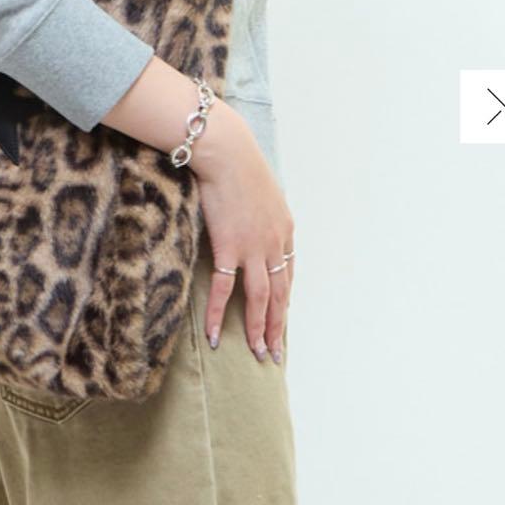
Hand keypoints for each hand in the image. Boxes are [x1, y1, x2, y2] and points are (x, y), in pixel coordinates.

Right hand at [189, 101, 294, 363]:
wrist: (226, 151)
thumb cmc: (237, 163)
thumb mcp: (260, 189)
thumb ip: (259, 210)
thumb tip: (250, 216)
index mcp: (284, 229)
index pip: (287, 274)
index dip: (284, 301)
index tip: (280, 320)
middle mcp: (275, 243)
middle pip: (280, 294)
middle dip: (278, 326)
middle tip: (273, 353)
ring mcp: (254, 247)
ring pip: (261, 299)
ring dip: (259, 329)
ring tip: (257, 353)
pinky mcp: (229, 247)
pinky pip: (225, 290)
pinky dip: (220, 314)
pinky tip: (216, 335)